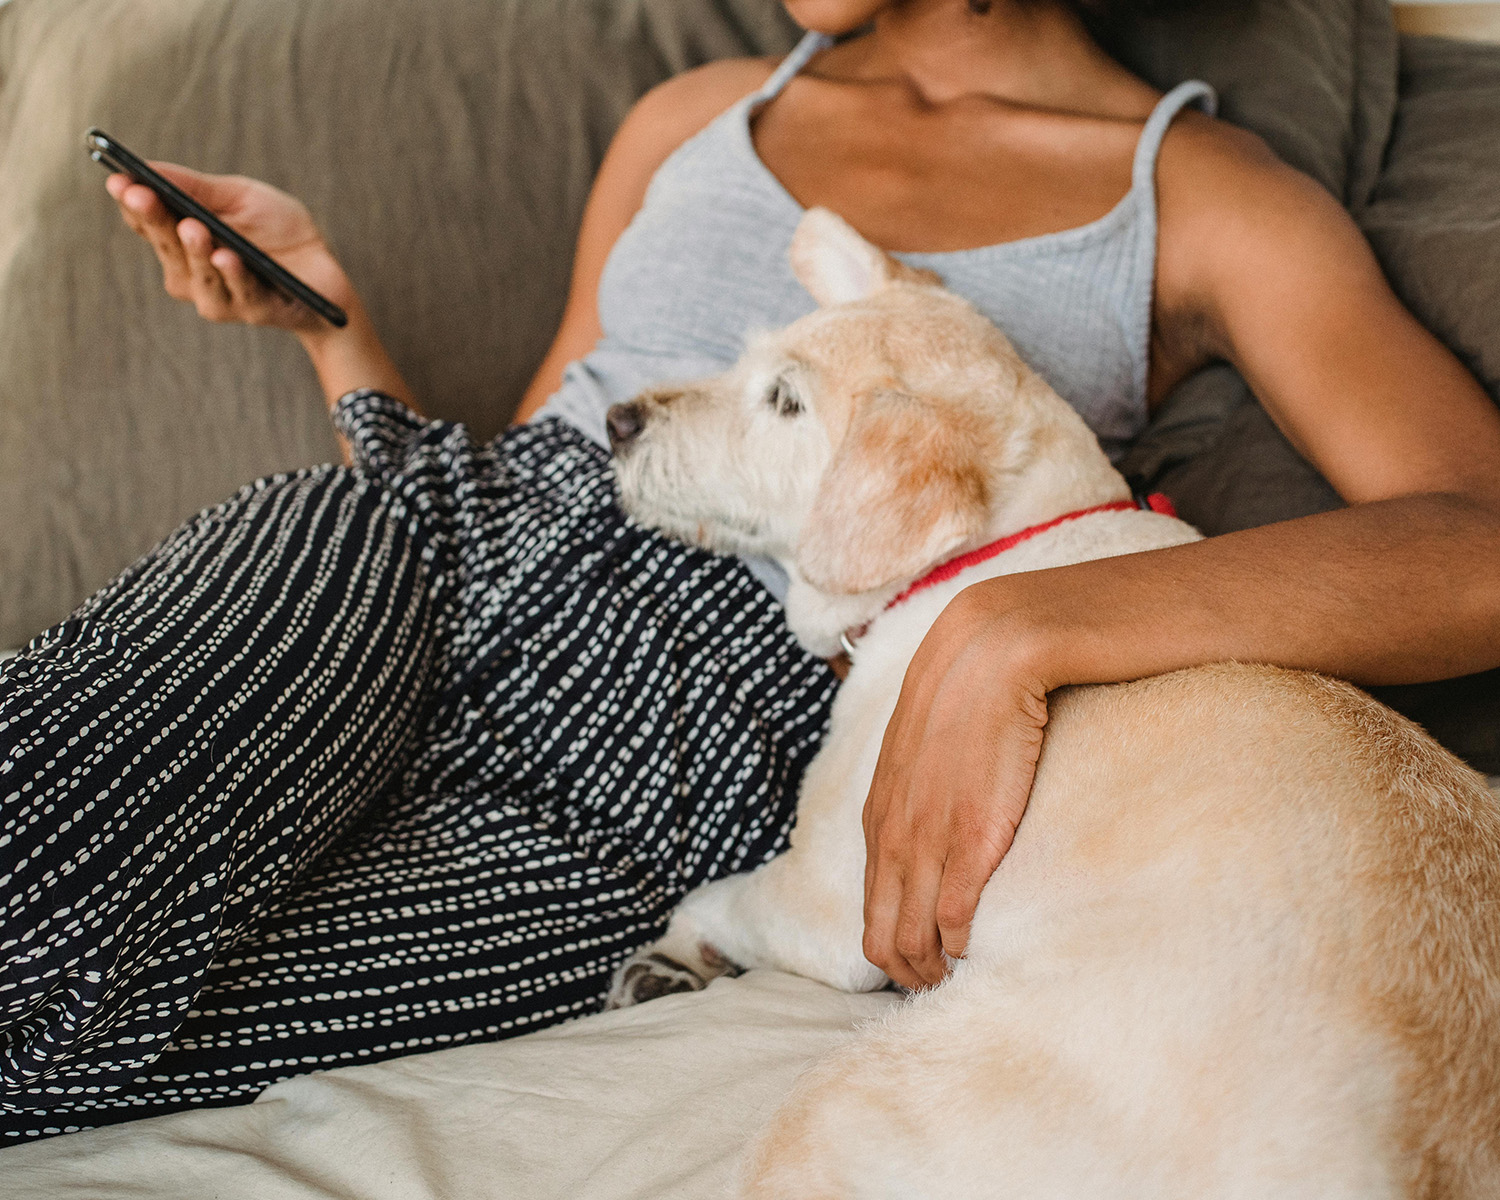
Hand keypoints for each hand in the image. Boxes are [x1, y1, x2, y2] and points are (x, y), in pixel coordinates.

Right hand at [106, 163, 353, 333]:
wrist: (327, 273)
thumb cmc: (279, 232)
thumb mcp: (240, 197)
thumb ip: (197, 188)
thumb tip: (146, 167)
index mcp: (182, 241)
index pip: (147, 223)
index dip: (133, 203)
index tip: (119, 180)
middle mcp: (192, 274)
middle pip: (167, 247)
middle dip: (155, 220)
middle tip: (143, 195)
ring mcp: (220, 297)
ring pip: (200, 276)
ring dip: (195, 251)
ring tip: (192, 227)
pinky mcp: (254, 311)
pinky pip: (241, 294)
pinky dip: (233, 276)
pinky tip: (227, 257)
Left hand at [861, 582, 1051, 989]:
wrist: (993, 649)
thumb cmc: (968, 696)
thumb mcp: (923, 750)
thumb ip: (918, 792)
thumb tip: (934, 818)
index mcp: (879, 816)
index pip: (870, 912)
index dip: (895, 947)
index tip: (926, 959)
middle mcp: (891, 836)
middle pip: (882, 940)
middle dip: (909, 972)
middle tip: (943, 983)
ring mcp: (926, 841)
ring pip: (913, 940)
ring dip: (935, 968)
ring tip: (962, 974)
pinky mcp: (969, 840)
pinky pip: (954, 921)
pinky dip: (963, 945)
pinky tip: (980, 947)